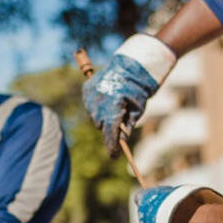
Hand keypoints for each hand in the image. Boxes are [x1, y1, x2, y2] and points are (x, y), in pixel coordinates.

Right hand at [82, 34, 176, 157]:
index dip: (112, 146)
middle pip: (101, 125)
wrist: (129, 67)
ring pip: (94, 115)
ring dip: (102, 116)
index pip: (110, 133)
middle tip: (118, 121)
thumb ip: (127, 126)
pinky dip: (96, 105)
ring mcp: (90, 95)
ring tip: (114, 105)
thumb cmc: (136, 90)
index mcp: (113, 107)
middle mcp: (99, 102)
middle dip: (109, 127)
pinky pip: (90, 104)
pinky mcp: (86, 89)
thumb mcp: (137, 110)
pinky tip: (106, 99)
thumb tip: (121, 140)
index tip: (115, 156)